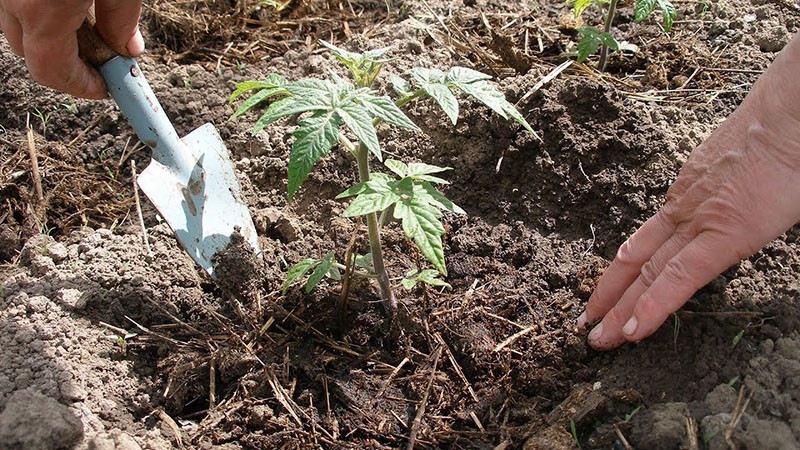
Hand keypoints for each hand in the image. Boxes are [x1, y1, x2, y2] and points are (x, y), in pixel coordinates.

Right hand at [0, 0, 142, 98]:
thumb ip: (122, 20)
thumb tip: (128, 51)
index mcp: (41, 10)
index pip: (52, 71)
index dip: (81, 87)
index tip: (106, 88)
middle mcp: (12, 0)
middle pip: (30, 53)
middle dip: (66, 64)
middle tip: (103, 60)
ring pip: (21, 27)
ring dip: (52, 37)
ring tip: (90, 26)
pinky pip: (20, 5)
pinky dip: (42, 13)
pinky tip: (72, 4)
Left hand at [578, 32, 799, 349]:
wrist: (790, 114)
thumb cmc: (780, 137)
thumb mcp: (742, 170)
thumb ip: (729, 194)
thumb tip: (738, 203)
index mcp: (687, 197)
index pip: (645, 242)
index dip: (621, 272)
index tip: (604, 295)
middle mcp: (683, 211)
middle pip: (637, 261)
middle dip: (610, 297)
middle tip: (587, 327)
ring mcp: (699, 223)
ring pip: (649, 274)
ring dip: (620, 310)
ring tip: (599, 340)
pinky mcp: (724, 235)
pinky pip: (680, 278)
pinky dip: (654, 306)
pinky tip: (634, 330)